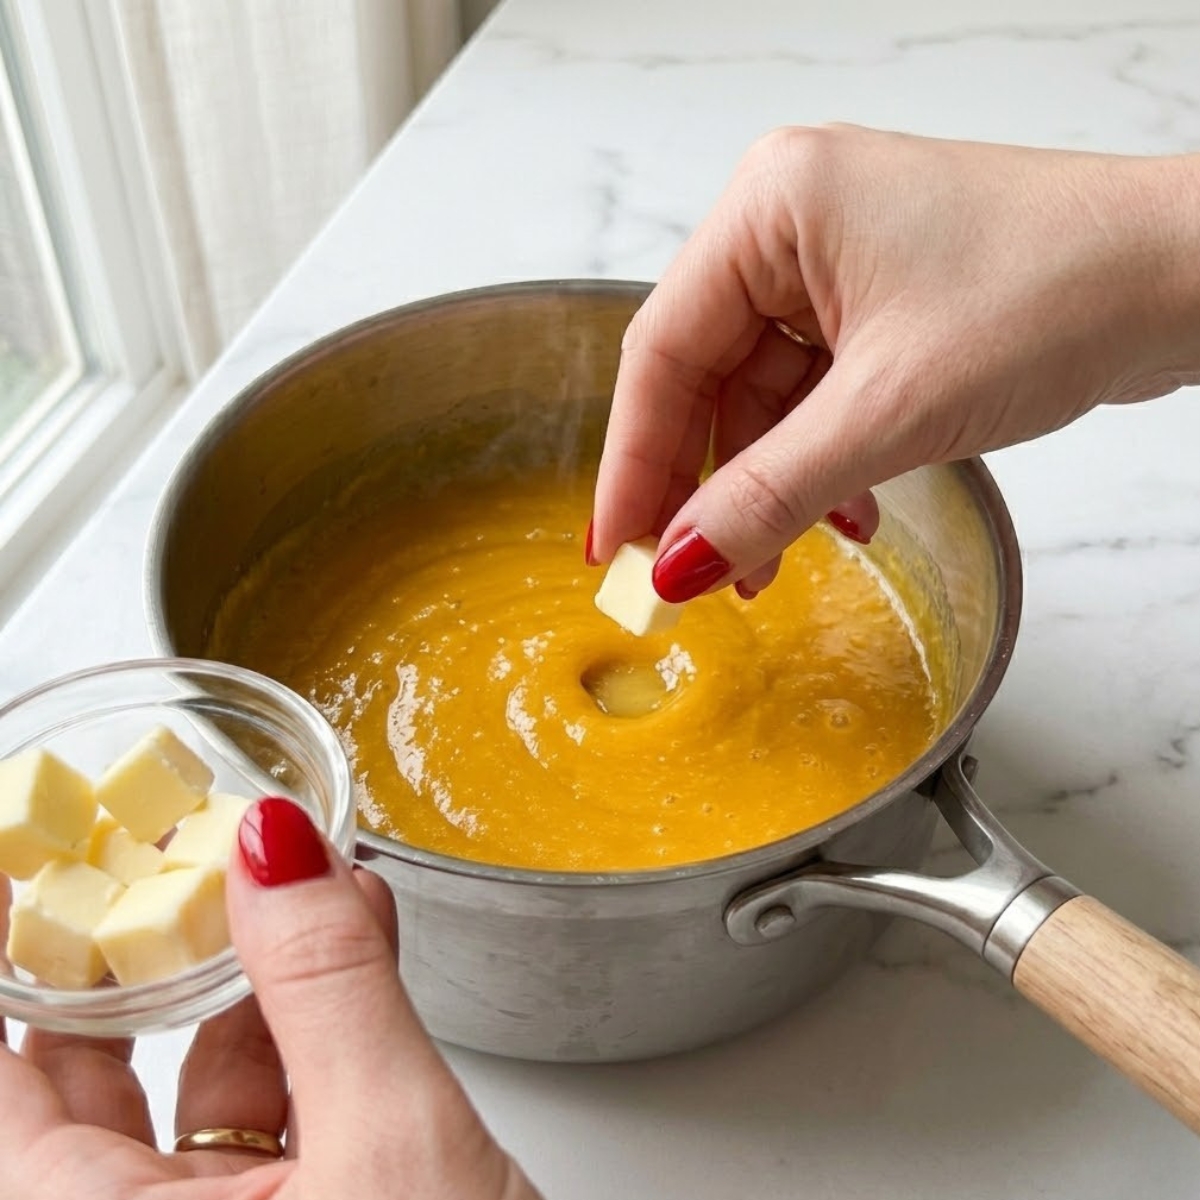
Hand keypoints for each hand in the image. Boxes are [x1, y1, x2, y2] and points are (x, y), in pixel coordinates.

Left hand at [0, 798, 540, 1199]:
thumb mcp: (394, 1147)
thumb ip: (329, 985)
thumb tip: (275, 849)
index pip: (2, 1081)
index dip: (6, 960)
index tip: (16, 865)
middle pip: (80, 1076)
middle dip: (130, 946)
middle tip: (156, 847)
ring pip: (186, 1088)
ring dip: (242, 977)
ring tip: (288, 885)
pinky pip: (261, 1116)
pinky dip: (300, 1028)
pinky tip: (342, 958)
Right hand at [592, 125, 1199, 597]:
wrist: (1183, 276)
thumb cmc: (1059, 290)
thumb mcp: (889, 411)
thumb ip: (769, 491)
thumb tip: (678, 561)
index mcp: (771, 206)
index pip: (662, 350)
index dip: (631, 461)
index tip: (612, 547)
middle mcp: (791, 223)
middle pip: (703, 376)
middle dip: (704, 482)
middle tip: (685, 571)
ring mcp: (835, 262)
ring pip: (759, 396)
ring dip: (765, 484)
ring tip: (771, 562)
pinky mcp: (876, 302)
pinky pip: (812, 394)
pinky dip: (815, 460)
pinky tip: (841, 512)